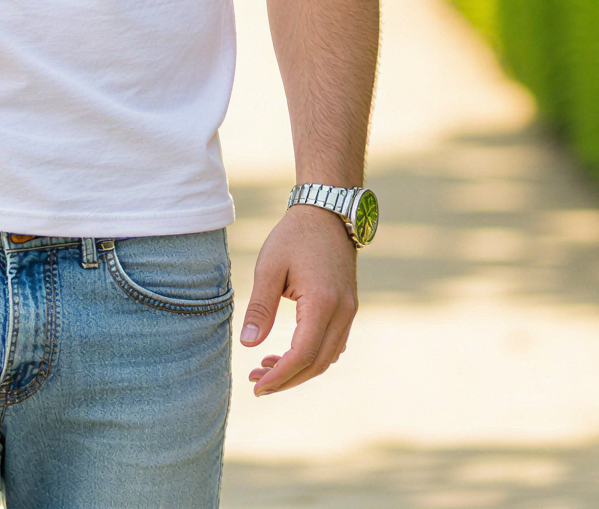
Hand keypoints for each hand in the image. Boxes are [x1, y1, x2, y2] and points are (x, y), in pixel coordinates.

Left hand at [239, 205, 357, 394]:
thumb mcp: (269, 268)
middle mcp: (343, 312)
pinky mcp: (349, 308)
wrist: (327, 212)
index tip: (256, 385)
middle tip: (256, 382)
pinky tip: (288, 353)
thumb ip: (260, 307)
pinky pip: (333, 344)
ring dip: (299, 370)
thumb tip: (249, 343)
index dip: (279, 375)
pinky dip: (312, 356)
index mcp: (322, 304)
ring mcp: (350, 311)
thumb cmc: (294, 237)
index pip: (302, 355)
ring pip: (327, 357)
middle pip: (317, 363)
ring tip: (266, 367)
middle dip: (287, 379)